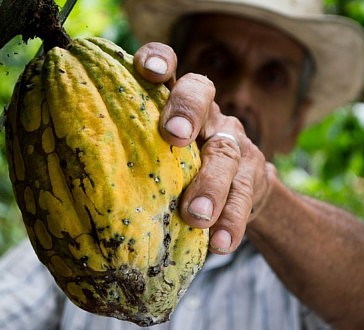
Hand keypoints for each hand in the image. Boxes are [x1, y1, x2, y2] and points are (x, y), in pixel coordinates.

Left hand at [134, 42, 273, 253]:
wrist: (238, 190)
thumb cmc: (180, 172)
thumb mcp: (158, 156)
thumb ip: (133, 153)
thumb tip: (68, 181)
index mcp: (176, 103)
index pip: (170, 67)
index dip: (160, 60)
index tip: (147, 70)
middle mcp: (207, 114)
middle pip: (202, 94)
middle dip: (187, 111)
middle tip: (174, 136)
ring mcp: (234, 142)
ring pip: (226, 151)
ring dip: (211, 184)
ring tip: (197, 216)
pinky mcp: (254, 174)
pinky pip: (245, 195)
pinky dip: (232, 220)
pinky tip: (221, 243)